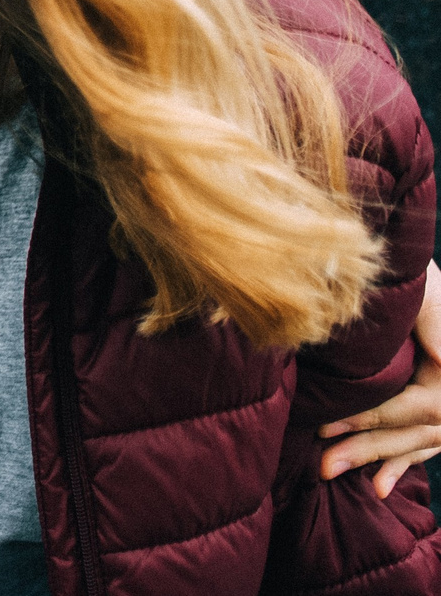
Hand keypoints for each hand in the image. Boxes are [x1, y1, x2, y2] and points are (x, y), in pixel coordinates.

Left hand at [320, 260, 440, 496]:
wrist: (417, 265)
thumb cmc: (418, 275)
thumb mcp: (426, 291)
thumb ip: (432, 323)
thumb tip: (438, 360)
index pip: (408, 406)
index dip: (365, 419)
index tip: (323, 426)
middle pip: (411, 431)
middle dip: (366, 449)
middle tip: (322, 465)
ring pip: (418, 441)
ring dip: (379, 461)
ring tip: (333, 474)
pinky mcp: (440, 404)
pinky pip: (427, 443)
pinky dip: (403, 462)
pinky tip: (379, 486)